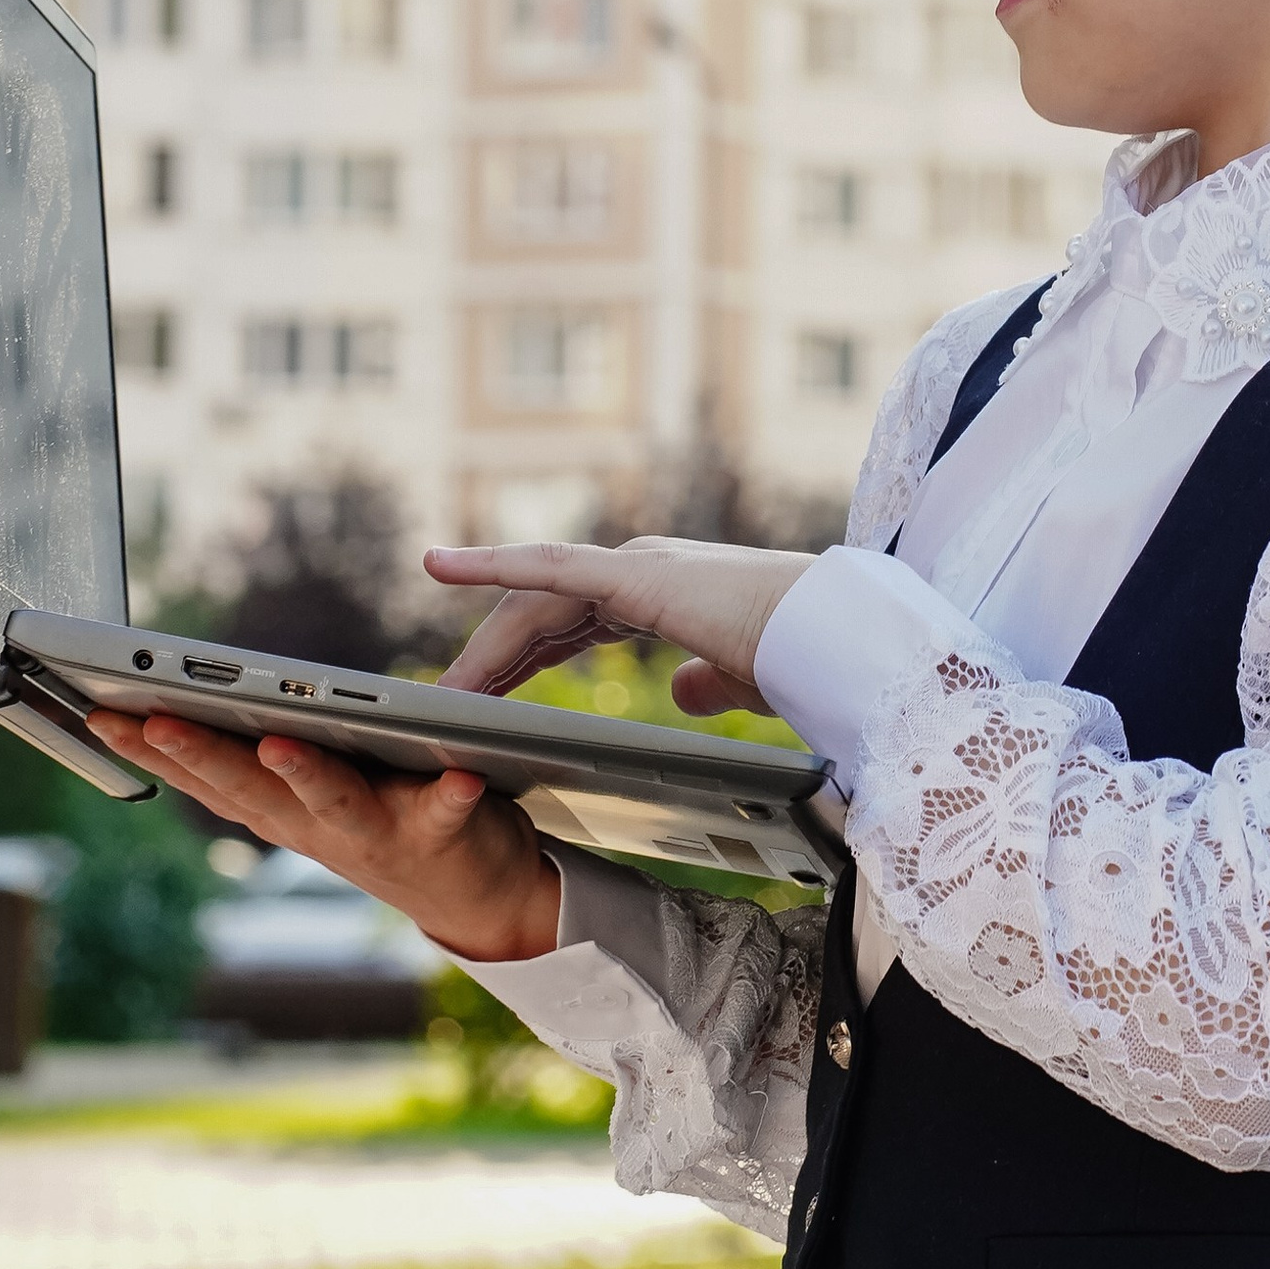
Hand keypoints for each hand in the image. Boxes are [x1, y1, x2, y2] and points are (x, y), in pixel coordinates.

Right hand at [82, 714, 560, 963]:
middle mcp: (318, 825)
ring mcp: (377, 834)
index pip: (205, 774)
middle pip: (250, 786)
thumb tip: (186, 698)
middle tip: (158, 720)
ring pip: (333, 799)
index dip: (150, 748)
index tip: (101, 712)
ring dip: (304, 773)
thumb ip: (263, 754)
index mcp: (281, 807)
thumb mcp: (309, 792)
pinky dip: (449, 796)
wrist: (476, 898)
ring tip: (280, 742)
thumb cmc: (383, 820)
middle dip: (201, 754)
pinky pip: (445, 812)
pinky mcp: (444, 835)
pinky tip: (460, 775)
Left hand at [423, 534, 816, 721]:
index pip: (566, 624)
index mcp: (658, 595)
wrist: (830, 642)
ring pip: (531, 602)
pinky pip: (544, 568)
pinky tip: (439, 565)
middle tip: (444, 707)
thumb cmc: (797, 662)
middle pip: (537, 615)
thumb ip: (706, 682)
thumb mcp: (737, 681)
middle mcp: (638, 570)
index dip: (519, 659)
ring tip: (442, 694)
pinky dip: (488, 562)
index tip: (480, 695)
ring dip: (484, 649)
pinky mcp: (632, 574)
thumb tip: (684, 692)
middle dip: (490, 662)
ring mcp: (632, 565)